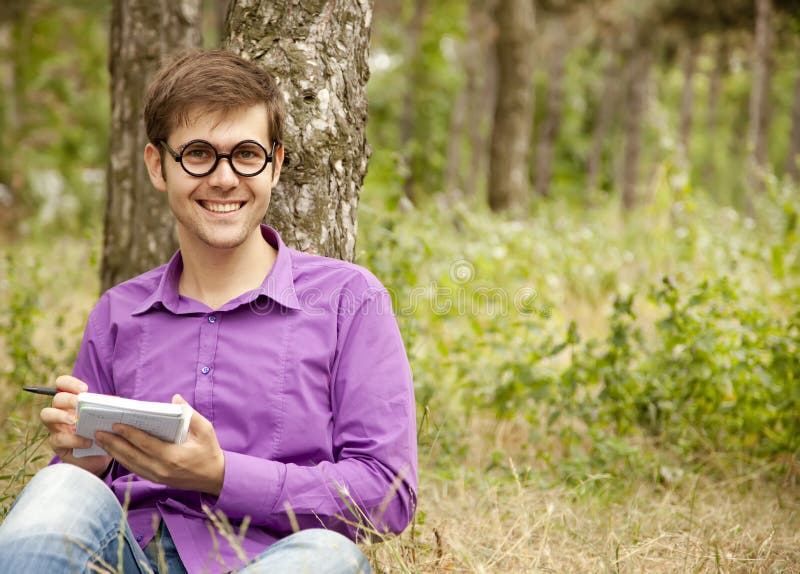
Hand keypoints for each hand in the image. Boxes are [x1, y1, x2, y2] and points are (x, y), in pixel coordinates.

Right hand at [40, 375, 111, 476]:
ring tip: (75, 420)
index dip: (69, 383)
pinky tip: (87, 442)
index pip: (62, 384)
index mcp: (73, 401)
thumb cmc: (100, 432)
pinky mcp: (57, 444)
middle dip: (68, 399)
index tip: (84, 389)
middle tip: (79, 404)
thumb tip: (116, 399)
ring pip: (46, 414)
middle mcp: (61, 411)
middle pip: (57, 398)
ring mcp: (56, 427)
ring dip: (61, 415)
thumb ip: (106, 407)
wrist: (97, 457)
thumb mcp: (104, 417)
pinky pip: (59, 438)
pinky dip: (75, 439)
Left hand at [95, 394, 225, 495]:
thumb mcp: (206, 430)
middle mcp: (162, 469)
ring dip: (114, 452)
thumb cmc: (210, 451)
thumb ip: (190, 414)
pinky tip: (114, 451)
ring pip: (130, 464)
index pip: (145, 444)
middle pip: (132, 455)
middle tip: (98, 431)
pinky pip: (134, 469)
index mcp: (173, 456)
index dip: (129, 434)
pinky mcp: (156, 479)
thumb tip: (176, 399)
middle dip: (113, 443)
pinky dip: (122, 460)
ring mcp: (158, 476)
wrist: (215, 477)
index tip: (115, 424)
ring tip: (101, 440)